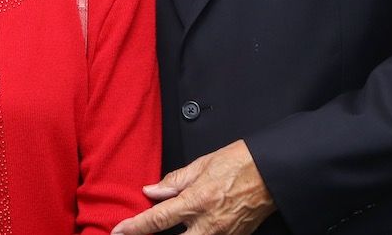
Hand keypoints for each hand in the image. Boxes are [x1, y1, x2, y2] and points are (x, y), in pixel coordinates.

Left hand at [111, 140, 274, 234]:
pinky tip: (189, 231)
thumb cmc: (239, 163)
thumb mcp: (201, 165)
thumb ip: (173, 182)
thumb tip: (151, 191)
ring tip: (163, 231)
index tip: (119, 231)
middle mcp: (208, 224)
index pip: (157, 220)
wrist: (272, 173)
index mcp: (196, 201)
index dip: (134, 228)